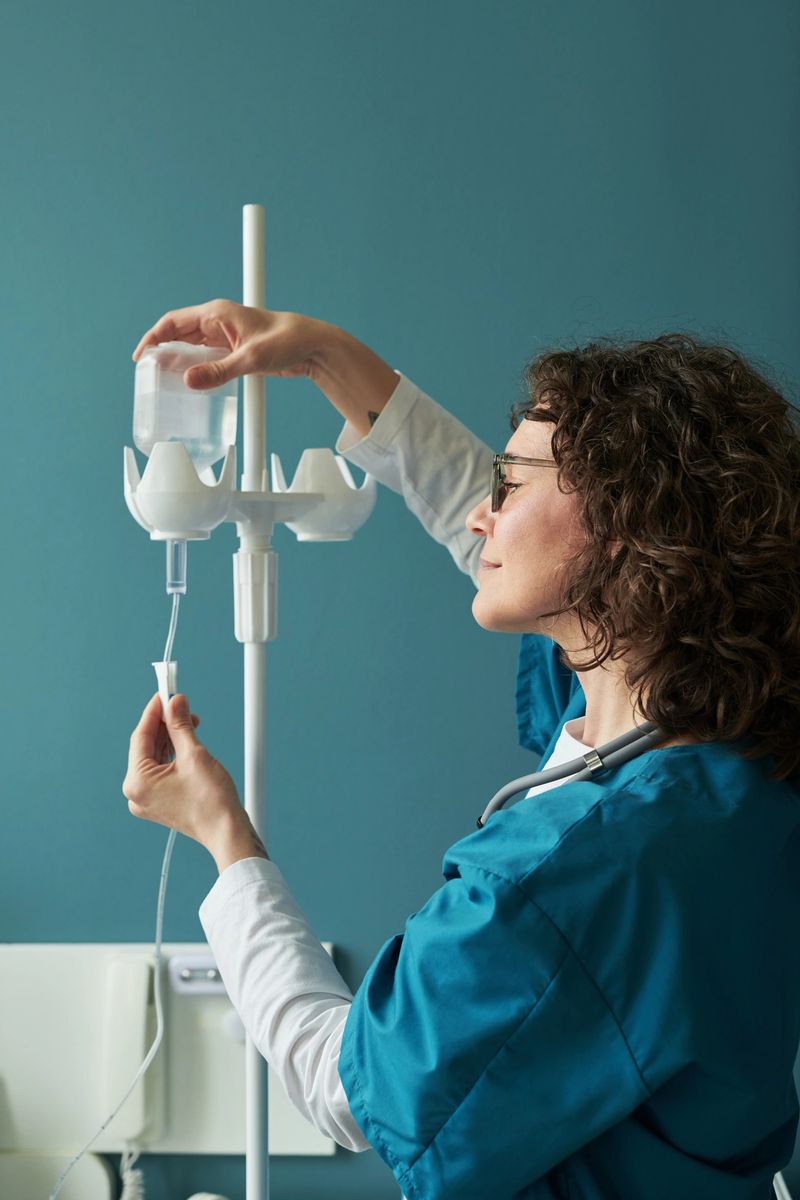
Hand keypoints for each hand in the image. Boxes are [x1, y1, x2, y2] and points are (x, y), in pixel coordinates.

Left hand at [123, 692, 266, 868]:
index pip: (141, 736)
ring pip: (154, 757)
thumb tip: (174, 702)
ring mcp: (147, 799)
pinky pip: (161, 770)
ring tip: (188, 721)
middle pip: (146, 746)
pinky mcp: (159, 801)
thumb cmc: (211, 801)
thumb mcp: (194, 755)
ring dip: (170, 737)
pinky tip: (185, 740)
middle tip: (179, 704)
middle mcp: (136, 792)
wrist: (227, 831)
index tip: (164, 693)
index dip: (154, 711)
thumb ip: (180, 725)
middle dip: (164, 724)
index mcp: (137, 782)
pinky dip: (172, 754)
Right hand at [132, 298, 331, 391]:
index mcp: (216, 313)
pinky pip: (206, 358)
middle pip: (178, 335)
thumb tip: (188, 381)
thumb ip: (219, 372)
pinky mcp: (233, 351)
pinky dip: (194, 368)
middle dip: (161, 351)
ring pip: (191, 348)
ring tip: (163, 380)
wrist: (312, 346)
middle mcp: (217, 322)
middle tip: (148, 373)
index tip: (141, 356)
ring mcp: (225, 337)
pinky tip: (190, 382)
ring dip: (177, 360)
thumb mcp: (251, 359)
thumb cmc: (287, 340)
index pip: (173, 322)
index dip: (153, 337)